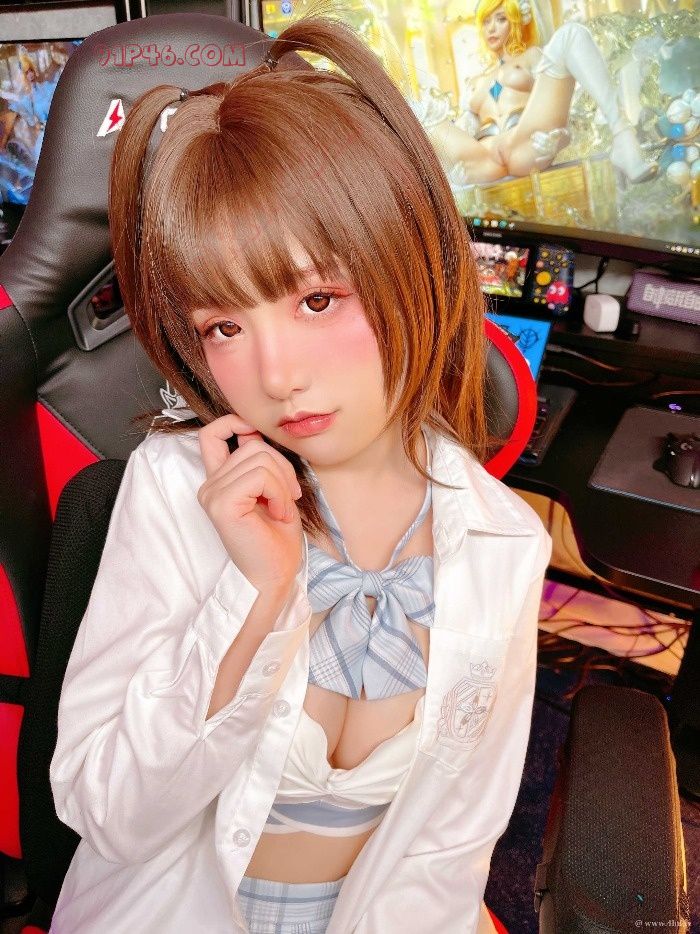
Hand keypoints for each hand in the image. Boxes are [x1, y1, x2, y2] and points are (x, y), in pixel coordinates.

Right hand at [197, 413, 303, 596]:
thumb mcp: (272, 490)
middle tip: (289, 497)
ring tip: (282, 509)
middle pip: (253, 445)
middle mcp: (210, 485)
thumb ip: (261, 462)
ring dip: (283, 483)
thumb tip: (256, 430)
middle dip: (283, 466)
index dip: (235, 422)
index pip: (212, 434)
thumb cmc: (276, 540)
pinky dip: (279, 493)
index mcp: (219, 481)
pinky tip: (278, 514)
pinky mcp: (222, 504)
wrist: (274, 578)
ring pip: (260, 457)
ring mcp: (213, 494)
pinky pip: (260, 476)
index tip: (259, 436)